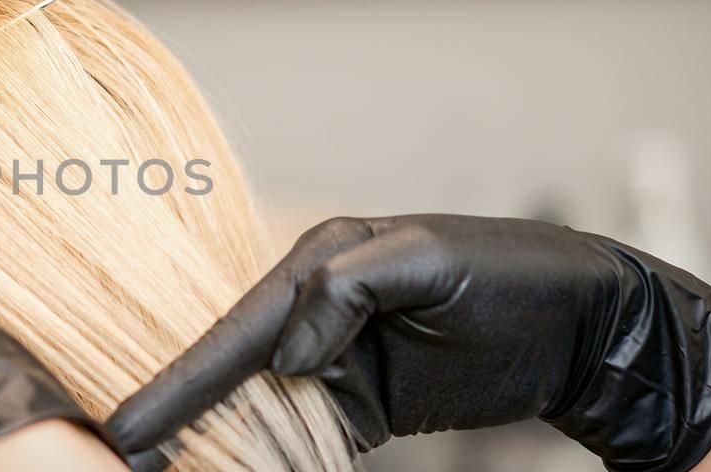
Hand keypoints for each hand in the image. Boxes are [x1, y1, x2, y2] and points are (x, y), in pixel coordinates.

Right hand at [108, 215, 710, 471]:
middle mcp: (316, 307)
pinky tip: (225, 465)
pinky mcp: (363, 399)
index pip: (237, 330)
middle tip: (123, 453)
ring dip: (209, 436)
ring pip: (256, 403)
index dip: (180, 381)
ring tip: (156, 464)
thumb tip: (290, 352)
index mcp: (320, 260)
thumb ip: (348, 287)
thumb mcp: (430, 260)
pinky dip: (264, 452)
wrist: (587, 322)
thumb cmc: (514, 273)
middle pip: (229, 369)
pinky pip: (301, 430)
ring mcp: (337, 356)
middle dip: (175, 413)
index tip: (130, 424)